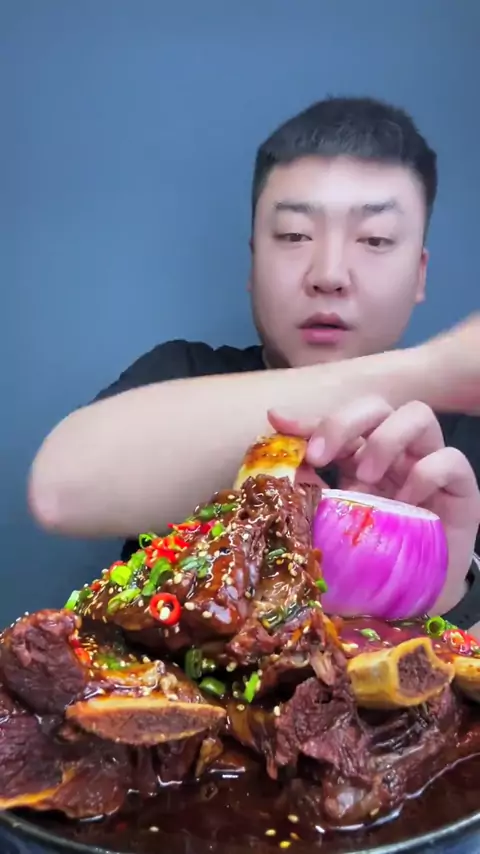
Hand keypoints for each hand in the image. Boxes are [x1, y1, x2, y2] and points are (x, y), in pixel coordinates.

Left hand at [269, 397, 479, 614]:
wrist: (406, 605)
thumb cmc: (364, 564)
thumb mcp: (327, 527)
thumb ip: (307, 496)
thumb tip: (277, 470)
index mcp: (359, 458)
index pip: (337, 423)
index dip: (309, 418)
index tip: (280, 423)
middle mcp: (394, 455)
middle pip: (376, 406)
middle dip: (344, 421)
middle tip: (321, 456)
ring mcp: (428, 466)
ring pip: (418, 415)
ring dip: (385, 439)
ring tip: (367, 477)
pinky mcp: (460, 489)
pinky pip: (450, 459)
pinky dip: (426, 472)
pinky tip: (408, 500)